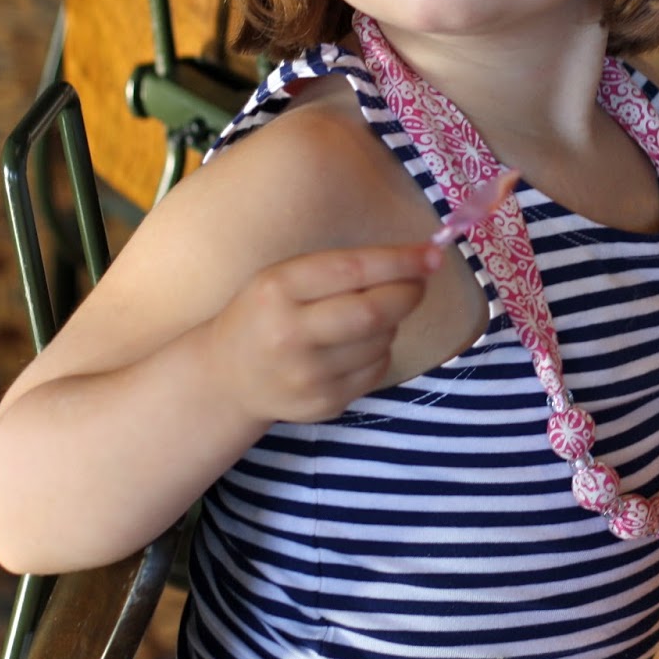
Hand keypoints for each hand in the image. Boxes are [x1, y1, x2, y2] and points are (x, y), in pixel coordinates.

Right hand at [206, 244, 438, 424]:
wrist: (227, 376)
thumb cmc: (266, 313)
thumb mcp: (285, 277)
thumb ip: (342, 268)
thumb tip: (418, 260)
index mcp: (278, 289)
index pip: (353, 270)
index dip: (400, 261)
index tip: (432, 254)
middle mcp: (289, 334)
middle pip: (374, 313)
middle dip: (409, 294)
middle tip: (418, 283)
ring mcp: (307, 376)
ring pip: (382, 342)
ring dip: (391, 324)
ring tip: (369, 317)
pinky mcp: (323, 404)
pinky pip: (376, 370)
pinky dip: (379, 352)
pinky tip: (355, 347)